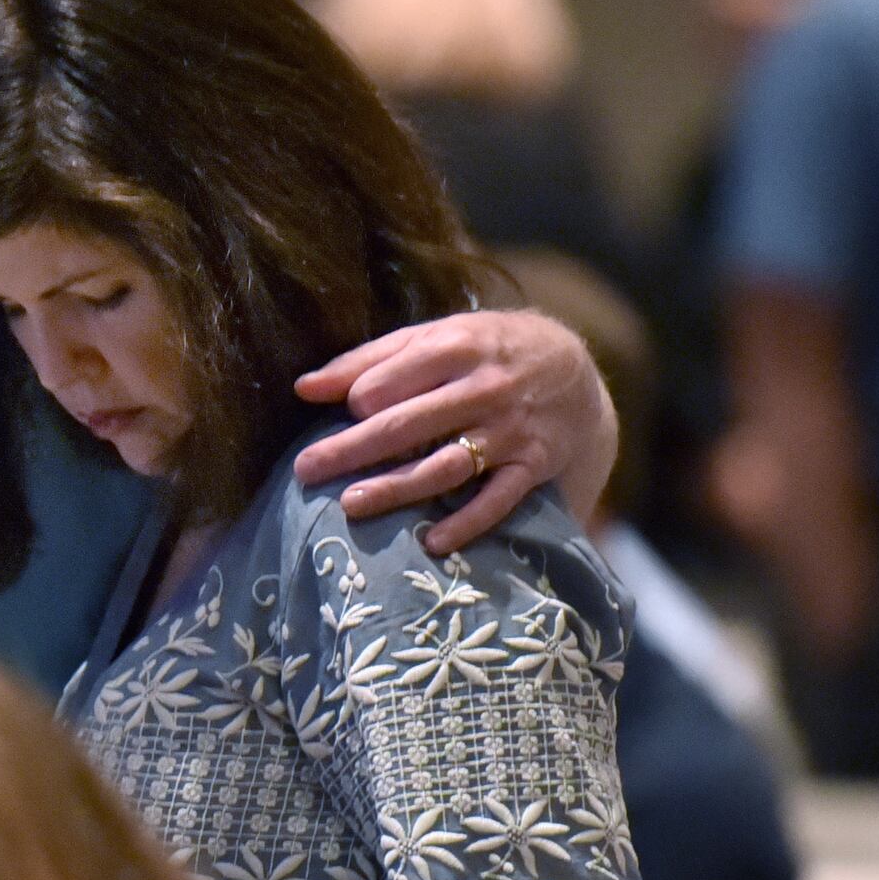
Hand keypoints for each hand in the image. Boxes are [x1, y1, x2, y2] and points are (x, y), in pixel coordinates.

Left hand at [294, 310, 610, 554]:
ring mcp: (510, 430)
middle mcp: (485, 388)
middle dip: (352, 448)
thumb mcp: (435, 336)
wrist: (574, 368)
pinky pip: (499, 499)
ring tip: (350, 504)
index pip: (398, 376)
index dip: (364, 397)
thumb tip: (304, 387)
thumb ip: (369, 360)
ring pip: (446, 466)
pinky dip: (468, 522)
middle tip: (305, 469)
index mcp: (457, 346)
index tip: (344, 414)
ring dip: (397, 488)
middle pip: (408, 425)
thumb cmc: (485, 350)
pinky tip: (432, 543)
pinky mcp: (534, 464)